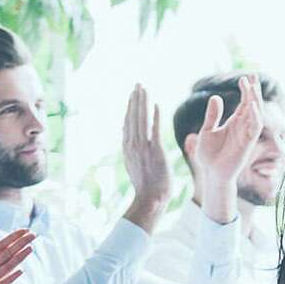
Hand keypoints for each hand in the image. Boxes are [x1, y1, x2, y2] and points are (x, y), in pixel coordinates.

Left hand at [0, 228, 35, 283]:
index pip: (1, 246)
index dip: (13, 238)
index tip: (26, 229)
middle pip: (7, 254)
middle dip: (20, 244)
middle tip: (34, 234)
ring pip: (6, 268)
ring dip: (18, 258)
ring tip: (30, 248)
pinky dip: (10, 279)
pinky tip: (20, 271)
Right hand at [121, 83, 170, 232]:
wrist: (150, 199)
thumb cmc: (146, 185)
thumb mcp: (134, 164)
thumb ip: (132, 149)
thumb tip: (128, 137)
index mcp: (128, 147)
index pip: (128, 122)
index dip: (130, 107)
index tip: (133, 94)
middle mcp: (133, 145)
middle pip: (133, 117)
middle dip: (135, 99)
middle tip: (138, 84)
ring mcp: (143, 148)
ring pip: (141, 120)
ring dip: (142, 103)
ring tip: (144, 89)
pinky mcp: (155, 152)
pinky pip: (155, 130)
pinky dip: (155, 117)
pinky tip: (156, 105)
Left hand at [189, 75, 263, 224]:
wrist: (211, 173)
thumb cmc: (209, 155)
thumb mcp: (207, 131)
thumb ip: (212, 115)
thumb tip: (215, 96)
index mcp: (234, 122)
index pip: (244, 103)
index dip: (246, 90)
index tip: (244, 77)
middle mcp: (243, 127)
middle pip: (252, 105)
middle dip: (253, 91)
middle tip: (253, 75)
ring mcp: (246, 135)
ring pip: (255, 114)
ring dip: (254, 100)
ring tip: (251, 86)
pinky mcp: (247, 143)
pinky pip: (254, 128)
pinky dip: (255, 116)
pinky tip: (252, 105)